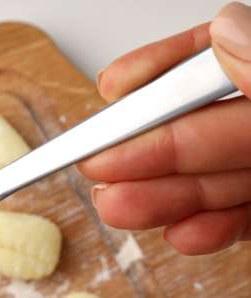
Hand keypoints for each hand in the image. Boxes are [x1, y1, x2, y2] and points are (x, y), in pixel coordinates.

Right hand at [78, 2, 250, 254]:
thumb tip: (226, 30)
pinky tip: (182, 234)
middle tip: (96, 166)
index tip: (114, 88)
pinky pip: (249, 217)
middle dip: (146, 149)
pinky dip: (215, 229)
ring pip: (220, 178)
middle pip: (206, 128)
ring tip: (116, 207)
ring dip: (164, 198)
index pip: (213, 61)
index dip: (163, 69)